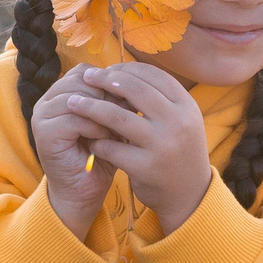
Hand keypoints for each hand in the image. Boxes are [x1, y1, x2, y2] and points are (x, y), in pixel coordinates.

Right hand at [28, 70, 119, 238]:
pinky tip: (106, 138)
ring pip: (78, 97)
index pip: (86, 71)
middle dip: (108, 94)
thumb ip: (116, 101)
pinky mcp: (44, 132)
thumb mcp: (112, 122)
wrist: (83, 192)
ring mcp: (42, 114)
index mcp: (62, 92)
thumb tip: (137, 79)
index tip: (132, 97)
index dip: (110, 81)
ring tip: (119, 126)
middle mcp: (48, 99)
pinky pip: (74, 118)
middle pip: (82, 79)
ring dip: (103, 110)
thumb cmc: (101, 156)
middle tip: (129, 111)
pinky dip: (94, 126)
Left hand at [46, 63, 213, 229]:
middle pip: (134, 90)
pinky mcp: (147, 168)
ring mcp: (162, 146)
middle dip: (105, 80)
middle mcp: (178, 122)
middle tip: (86, 78)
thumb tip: (120, 71)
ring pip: (118, 117)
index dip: (126, 69)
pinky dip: (97, 141)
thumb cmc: (177, 150)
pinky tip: (89, 139)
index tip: (106, 69)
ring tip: (73, 103)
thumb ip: (157, 98)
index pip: (153, 75)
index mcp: (186, 105)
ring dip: (91, 108)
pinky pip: (112, 149)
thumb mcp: (180, 120)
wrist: (190, 193)